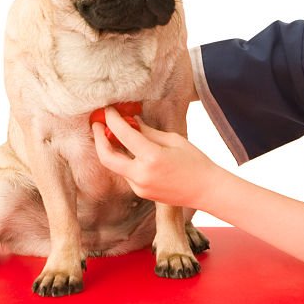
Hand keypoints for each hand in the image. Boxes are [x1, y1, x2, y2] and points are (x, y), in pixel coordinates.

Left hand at [91, 108, 219, 208]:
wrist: (207, 190)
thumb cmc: (195, 162)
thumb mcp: (173, 140)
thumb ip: (148, 132)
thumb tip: (131, 121)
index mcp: (151, 158)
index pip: (123, 134)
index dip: (112, 119)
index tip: (108, 110)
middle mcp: (141, 175)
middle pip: (107, 157)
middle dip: (98, 138)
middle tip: (97, 124)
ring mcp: (140, 187)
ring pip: (116, 166)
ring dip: (111, 149)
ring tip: (113, 134)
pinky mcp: (141, 193)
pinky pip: (127, 174)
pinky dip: (125, 160)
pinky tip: (130, 151)